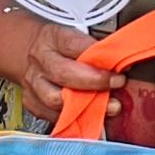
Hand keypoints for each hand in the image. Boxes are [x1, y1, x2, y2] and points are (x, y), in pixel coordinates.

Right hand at [0, 10, 147, 127]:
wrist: (31, 53)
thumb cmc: (61, 45)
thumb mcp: (77, 36)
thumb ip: (97, 50)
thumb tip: (124, 63)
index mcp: (53, 38)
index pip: (76, 47)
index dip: (99, 61)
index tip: (119, 73)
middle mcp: (40, 60)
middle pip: (64, 74)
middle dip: (94, 84)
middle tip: (117, 87)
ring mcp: (33, 83)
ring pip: (56, 100)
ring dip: (85, 107)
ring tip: (108, 107)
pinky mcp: (32, 102)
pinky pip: (52, 116)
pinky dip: (74, 119)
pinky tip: (91, 117)